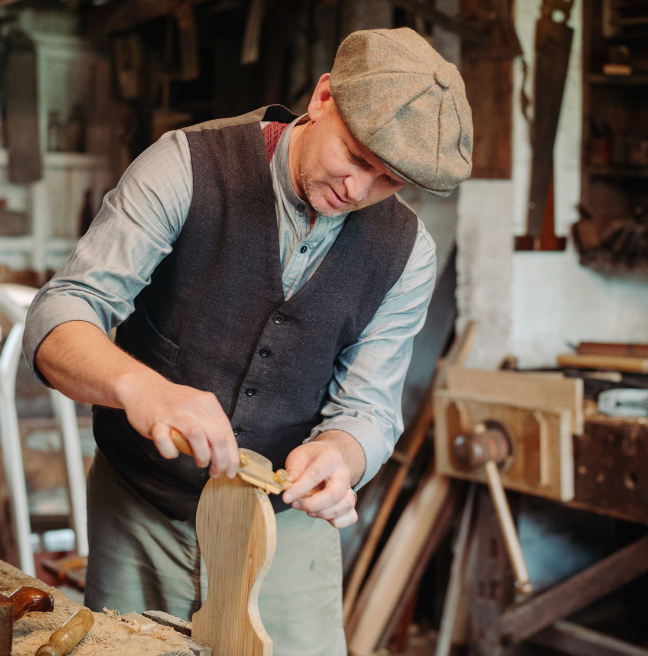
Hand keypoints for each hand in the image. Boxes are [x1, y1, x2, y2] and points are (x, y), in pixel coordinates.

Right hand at [116, 372, 239, 478]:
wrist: (143, 388)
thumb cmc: (173, 403)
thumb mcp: (198, 407)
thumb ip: (211, 426)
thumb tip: (225, 453)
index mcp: (207, 402)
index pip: (226, 431)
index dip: (232, 455)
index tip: (231, 470)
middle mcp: (193, 405)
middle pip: (216, 437)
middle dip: (221, 460)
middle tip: (216, 471)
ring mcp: (174, 412)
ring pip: (197, 435)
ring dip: (202, 456)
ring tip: (201, 463)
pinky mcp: (155, 421)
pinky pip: (165, 441)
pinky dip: (171, 452)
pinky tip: (172, 452)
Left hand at [282, 431, 363, 528]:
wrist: (326, 457)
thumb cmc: (311, 458)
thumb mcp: (298, 457)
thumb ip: (293, 471)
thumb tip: (289, 485)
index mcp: (331, 458)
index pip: (316, 474)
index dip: (299, 489)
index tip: (286, 497)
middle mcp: (344, 473)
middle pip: (335, 494)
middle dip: (312, 505)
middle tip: (296, 504)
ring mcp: (349, 488)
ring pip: (345, 506)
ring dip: (322, 513)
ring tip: (307, 509)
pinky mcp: (349, 501)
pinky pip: (350, 516)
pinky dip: (336, 521)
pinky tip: (321, 513)